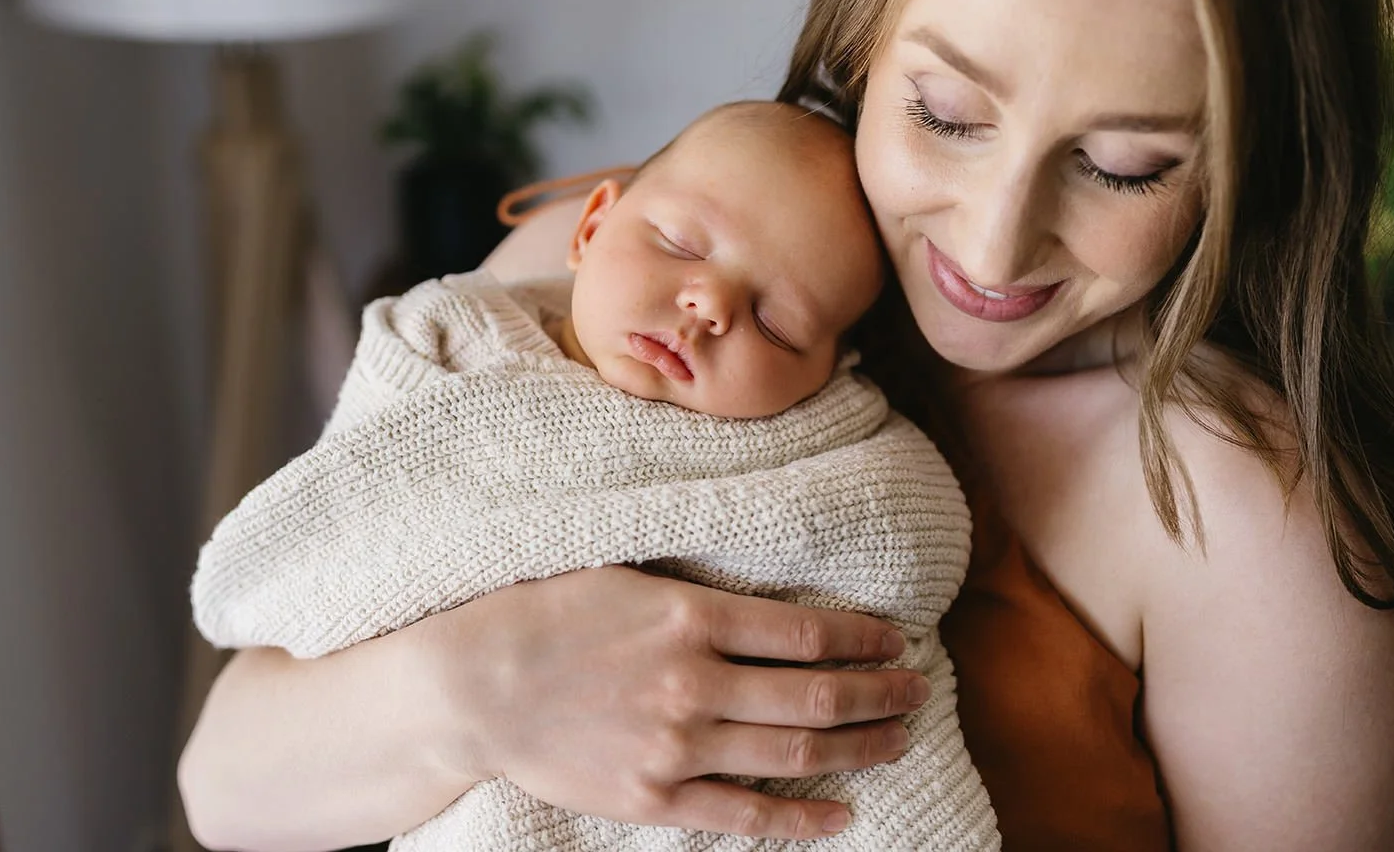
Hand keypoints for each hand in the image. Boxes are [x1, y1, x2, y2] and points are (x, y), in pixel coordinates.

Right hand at [418, 565, 926, 839]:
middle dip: (879, 693)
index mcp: (691, 617)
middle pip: (816, 694)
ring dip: (859, 747)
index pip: (807, 632)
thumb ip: (702, 594)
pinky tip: (843, 813)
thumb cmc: (548, 615)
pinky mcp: (655, 797)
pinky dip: (802, 818)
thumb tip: (772, 604)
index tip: (896, 640)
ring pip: (794, 752)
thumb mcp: (629, 575)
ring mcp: (677, 746)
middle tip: (918, 689)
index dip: (865, 639)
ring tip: (898, 737)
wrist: (475, 686)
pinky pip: (745, 815)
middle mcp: (695, 682)